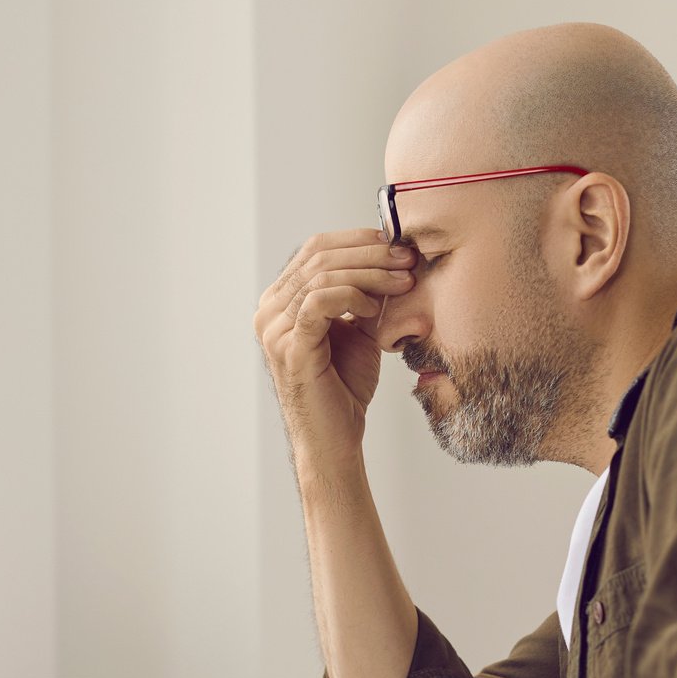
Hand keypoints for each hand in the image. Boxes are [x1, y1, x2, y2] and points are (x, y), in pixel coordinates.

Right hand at [254, 228, 415, 464]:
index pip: (316, 248)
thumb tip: (393, 254)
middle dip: (370, 254)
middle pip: (319, 256)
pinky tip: (374, 309)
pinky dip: (352, 297)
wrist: (336, 437)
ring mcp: (274, 328)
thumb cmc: (344, 386)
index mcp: (280, 300)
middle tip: (407, 259)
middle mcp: (269, 310)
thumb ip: (366, 292)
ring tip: (402, 283)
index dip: (359, 241)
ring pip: (322, 275)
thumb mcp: (359, 328)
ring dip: (370, 274)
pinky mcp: (288, 346)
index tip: (399, 245)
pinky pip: (319, 301)